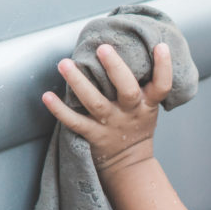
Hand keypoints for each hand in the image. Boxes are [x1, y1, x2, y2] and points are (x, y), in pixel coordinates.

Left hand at [42, 42, 172, 173]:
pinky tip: (47, 96)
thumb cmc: (137, 126)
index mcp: (147, 104)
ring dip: (79, 82)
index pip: (162, 85)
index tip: (160, 46)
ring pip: (95, 102)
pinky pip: (74, 122)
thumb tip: (135, 47)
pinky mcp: (93, 135)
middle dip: (116, 68)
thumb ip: (143, 84)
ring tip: (65, 64)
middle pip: (127, 90)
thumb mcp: (149, 107)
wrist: (129, 163)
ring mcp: (110, 124)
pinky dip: (59, 110)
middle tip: (103, 48)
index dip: (164, 66)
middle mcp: (130, 112)